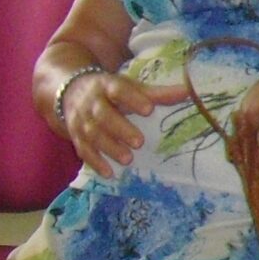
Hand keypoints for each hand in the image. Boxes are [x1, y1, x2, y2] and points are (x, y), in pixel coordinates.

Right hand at [61, 71, 181, 178]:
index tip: (149, 109)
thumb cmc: (112, 91)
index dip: (133, 99)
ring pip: (92, 134)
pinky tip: (109, 173)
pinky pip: (83, 150)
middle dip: (120, 128)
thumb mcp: (131, 87)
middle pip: (103, 115)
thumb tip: (189, 92)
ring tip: (128, 159)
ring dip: (110, 148)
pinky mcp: (75, 136)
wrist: (70, 91)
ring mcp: (80, 120)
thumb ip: (158, 93)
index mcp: (107, 86)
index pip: (118, 90)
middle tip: (140, 142)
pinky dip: (95, 162)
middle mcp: (91, 103)